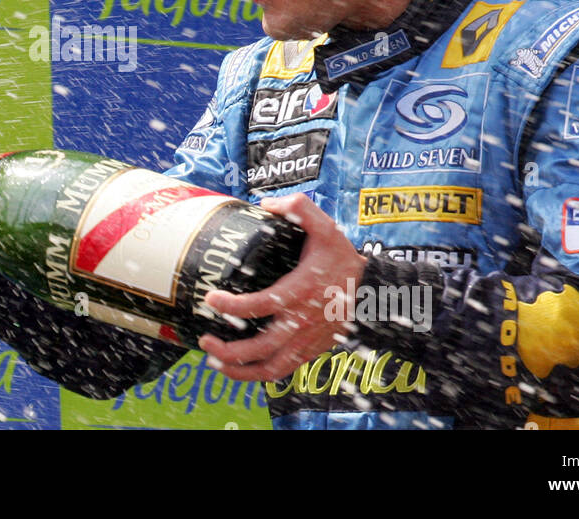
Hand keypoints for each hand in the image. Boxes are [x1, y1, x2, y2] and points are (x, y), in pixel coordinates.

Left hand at [198, 192, 366, 381]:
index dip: (232, 306)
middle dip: (228, 350)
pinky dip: (259, 375)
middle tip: (204, 341)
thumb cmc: (343, 259)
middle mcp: (302, 322)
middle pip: (260, 348)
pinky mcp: (311, 352)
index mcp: (300, 291)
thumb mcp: (327, 227)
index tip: (210, 298)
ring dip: (239, 370)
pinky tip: (240, 368)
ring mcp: (307, 341)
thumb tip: (267, 204)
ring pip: (271, 369)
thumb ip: (300, 209)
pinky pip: (283, 371)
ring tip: (214, 362)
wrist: (373, 291)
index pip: (260, 305)